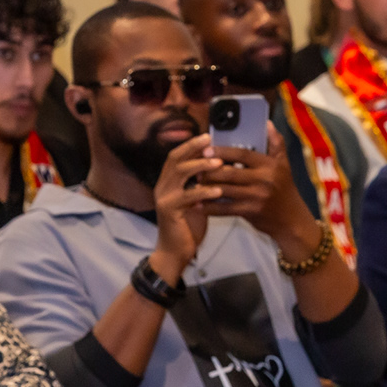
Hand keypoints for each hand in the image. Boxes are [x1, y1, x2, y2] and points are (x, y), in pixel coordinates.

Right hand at [150, 132, 220, 279]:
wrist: (177, 250)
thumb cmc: (190, 223)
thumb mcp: (199, 198)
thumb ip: (204, 182)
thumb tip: (224, 164)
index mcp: (169, 181)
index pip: (177, 156)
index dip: (190, 145)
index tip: (208, 136)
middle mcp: (163, 186)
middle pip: (175, 160)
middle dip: (193, 148)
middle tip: (211, 142)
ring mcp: (164, 198)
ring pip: (179, 174)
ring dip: (199, 166)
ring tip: (219, 163)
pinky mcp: (168, 211)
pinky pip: (185, 197)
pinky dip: (202, 192)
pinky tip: (217, 191)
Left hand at [200, 123, 318, 254]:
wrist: (291, 218)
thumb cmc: (285, 188)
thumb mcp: (284, 164)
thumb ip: (276, 143)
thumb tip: (266, 123)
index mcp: (270, 165)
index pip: (243, 154)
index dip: (223, 151)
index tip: (205, 150)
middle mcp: (264, 179)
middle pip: (230, 172)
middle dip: (210, 171)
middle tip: (195, 169)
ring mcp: (257, 196)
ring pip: (225, 190)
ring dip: (206, 188)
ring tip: (194, 184)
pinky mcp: (250, 211)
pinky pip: (225, 208)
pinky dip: (210, 207)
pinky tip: (199, 204)